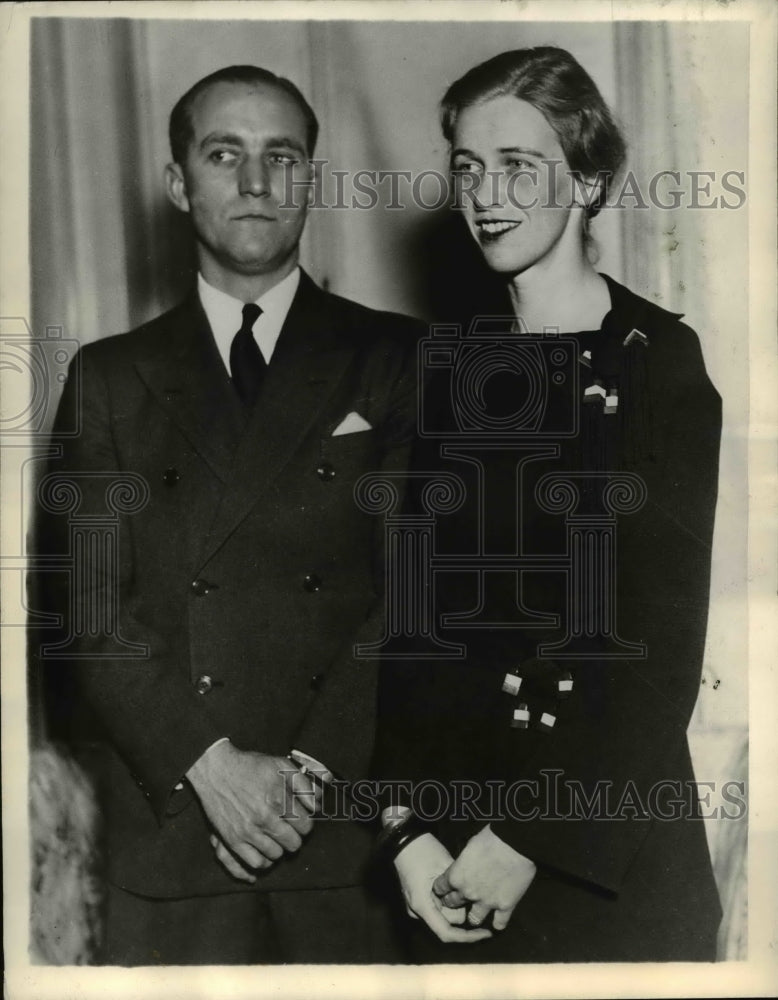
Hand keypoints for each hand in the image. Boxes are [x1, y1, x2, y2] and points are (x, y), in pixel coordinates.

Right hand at [186, 741, 315, 879]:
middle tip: (289, 828)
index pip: (306, 826)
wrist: (217, 770)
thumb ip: (304, 785)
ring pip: (277, 854)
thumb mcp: (281, 765)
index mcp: (279, 798)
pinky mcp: (233, 840)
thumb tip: (316, 805)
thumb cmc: (251, 767)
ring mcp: (248, 831)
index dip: (306, 823)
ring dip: (279, 847)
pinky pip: (256, 862)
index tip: (300, 819)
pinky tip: (264, 849)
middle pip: (294, 843)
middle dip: (295, 836)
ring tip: (276, 836)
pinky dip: (264, 860)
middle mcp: (265, 817)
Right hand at [393, 833, 492, 943]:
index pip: (447, 933)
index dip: (468, 937)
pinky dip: (448, 898)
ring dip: (454, 901)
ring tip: (456, 879)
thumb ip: (458, 890)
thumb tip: (472, 905)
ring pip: (445, 912)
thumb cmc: (423, 851)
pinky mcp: (419, 899)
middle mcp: (417, 911)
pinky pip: (438, 905)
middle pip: (448, 920)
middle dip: (461, 908)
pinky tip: (452, 883)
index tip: (486, 933)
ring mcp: (417, 906)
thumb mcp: (445, 867)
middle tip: (469, 887)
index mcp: (422, 905)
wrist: (404, 839)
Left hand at [433, 825, 535, 930]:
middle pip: (453, 904)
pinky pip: (499, 924)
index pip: (440, 888)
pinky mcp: (505, 906)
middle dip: (454, 901)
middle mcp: (468, 892)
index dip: (442, 888)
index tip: (445, 887)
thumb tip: (464, 864)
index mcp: (456, 875)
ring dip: (474, 915)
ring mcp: (487, 902)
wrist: (515, 842)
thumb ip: (463, 861)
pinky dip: (498, 923)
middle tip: (459, 898)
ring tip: (478, 911)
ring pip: (474, 919)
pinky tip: (498, 919)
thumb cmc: (491, 838)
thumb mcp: (469, 846)